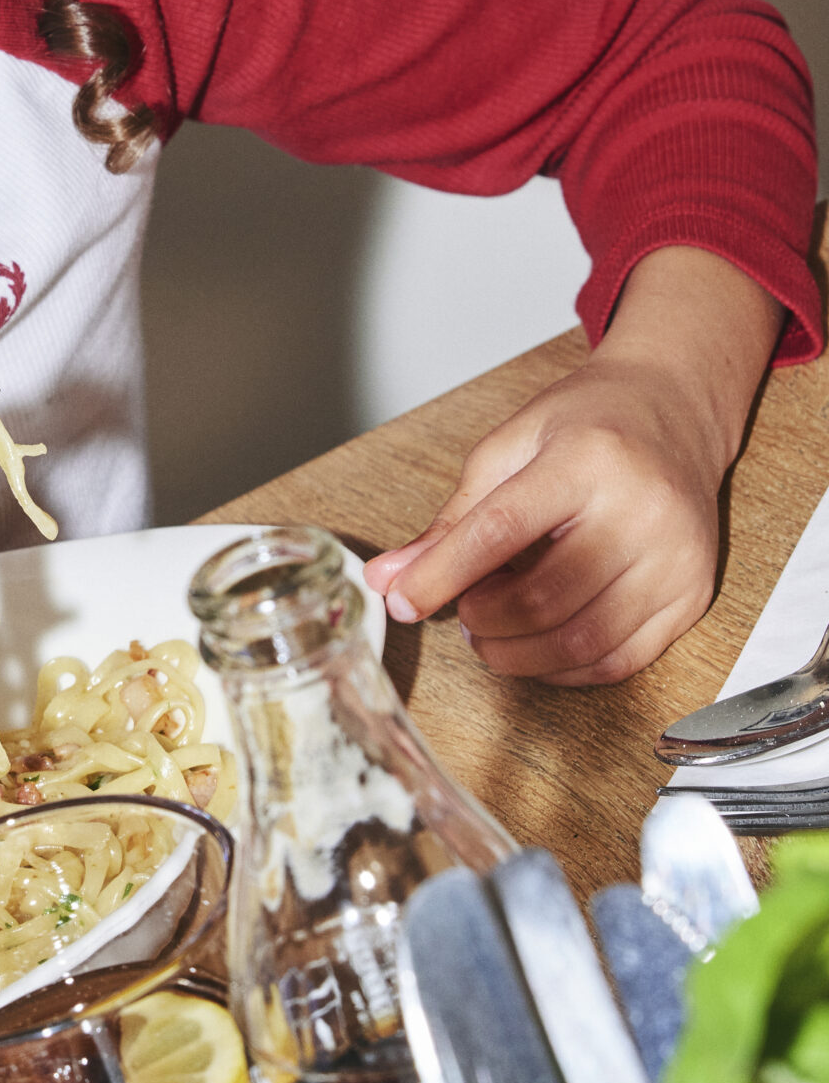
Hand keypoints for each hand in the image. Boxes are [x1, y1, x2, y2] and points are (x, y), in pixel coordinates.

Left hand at [363, 248, 781, 685]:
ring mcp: (675, 560)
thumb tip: (389, 579)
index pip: (500, 532)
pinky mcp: (692, 597)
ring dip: (517, 654)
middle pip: (543, 600)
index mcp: (588, 460)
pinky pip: (620, 660)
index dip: (442, 577)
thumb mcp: (507, 451)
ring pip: (581, 641)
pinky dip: (564, 669)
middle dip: (482, 621)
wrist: (674, 413)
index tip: (403, 601)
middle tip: (461, 613)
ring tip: (491, 630)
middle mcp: (642, 511)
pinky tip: (537, 645)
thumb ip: (451, 520)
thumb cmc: (588, 425)